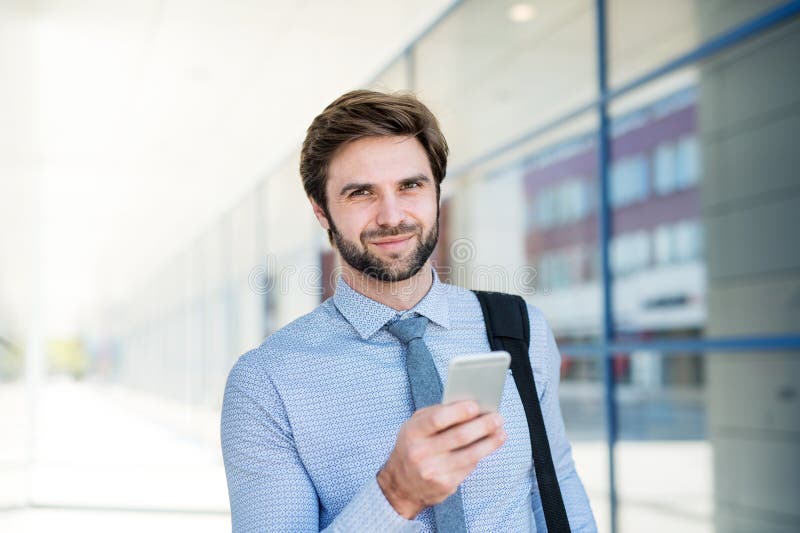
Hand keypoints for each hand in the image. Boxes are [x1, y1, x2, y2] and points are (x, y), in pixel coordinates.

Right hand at [376, 400, 506, 518]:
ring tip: (501, 432)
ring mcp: (433, 471)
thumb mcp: (414, 427)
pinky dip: (482, 454)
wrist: (401, 485)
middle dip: (482, 425)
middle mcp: (421, 452)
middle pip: (459, 436)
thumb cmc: (413, 447)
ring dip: (490, 442)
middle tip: (497, 417)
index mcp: (412, 432)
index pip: (437, 419)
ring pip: (470, 454)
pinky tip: (490, 445)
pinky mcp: (445, 484)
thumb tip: (468, 405)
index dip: (458, 412)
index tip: (476, 406)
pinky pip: (469, 466)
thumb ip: (436, 414)